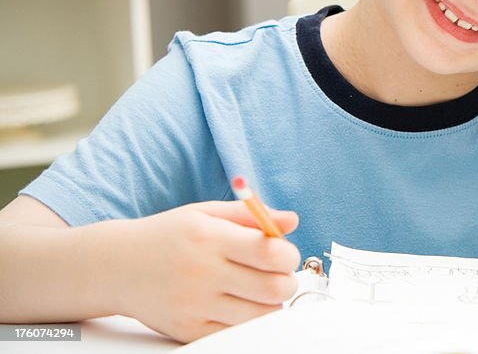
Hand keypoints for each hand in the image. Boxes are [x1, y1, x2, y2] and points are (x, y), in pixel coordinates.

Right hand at [112, 201, 299, 342]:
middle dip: (286, 281)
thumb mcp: (206, 213)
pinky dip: (246, 322)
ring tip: (258, 290)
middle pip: (273, 288)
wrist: (116, 266)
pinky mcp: (187, 330)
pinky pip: (235, 333)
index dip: (288, 254)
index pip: (270, 251)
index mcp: (210, 238)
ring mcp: (194, 305)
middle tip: (277, 275)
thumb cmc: (168, 236)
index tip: (284, 253)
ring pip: (260, 315)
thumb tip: (292, 221)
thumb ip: (252, 216)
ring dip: (270, 304)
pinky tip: (238, 306)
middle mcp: (202, 273)